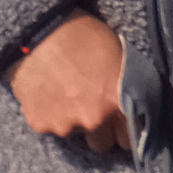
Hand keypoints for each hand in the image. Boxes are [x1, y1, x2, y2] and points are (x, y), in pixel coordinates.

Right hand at [7, 12, 130, 154]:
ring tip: (65, 93)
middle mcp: (94, 119)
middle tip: (90, 106)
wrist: (38, 29)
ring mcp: (65, 125)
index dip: (126, 130)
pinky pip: (49, 126)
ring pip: (74, 133)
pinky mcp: (40, 124)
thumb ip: (126, 87)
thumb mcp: (117, 55)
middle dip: (100, 129)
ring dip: (72, 121)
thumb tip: (133, 104)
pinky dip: (49, 114)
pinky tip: (47, 91)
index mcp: (118, 101)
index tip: (121, 124)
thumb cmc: (82, 34)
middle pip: (102, 143)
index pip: (131, 138)